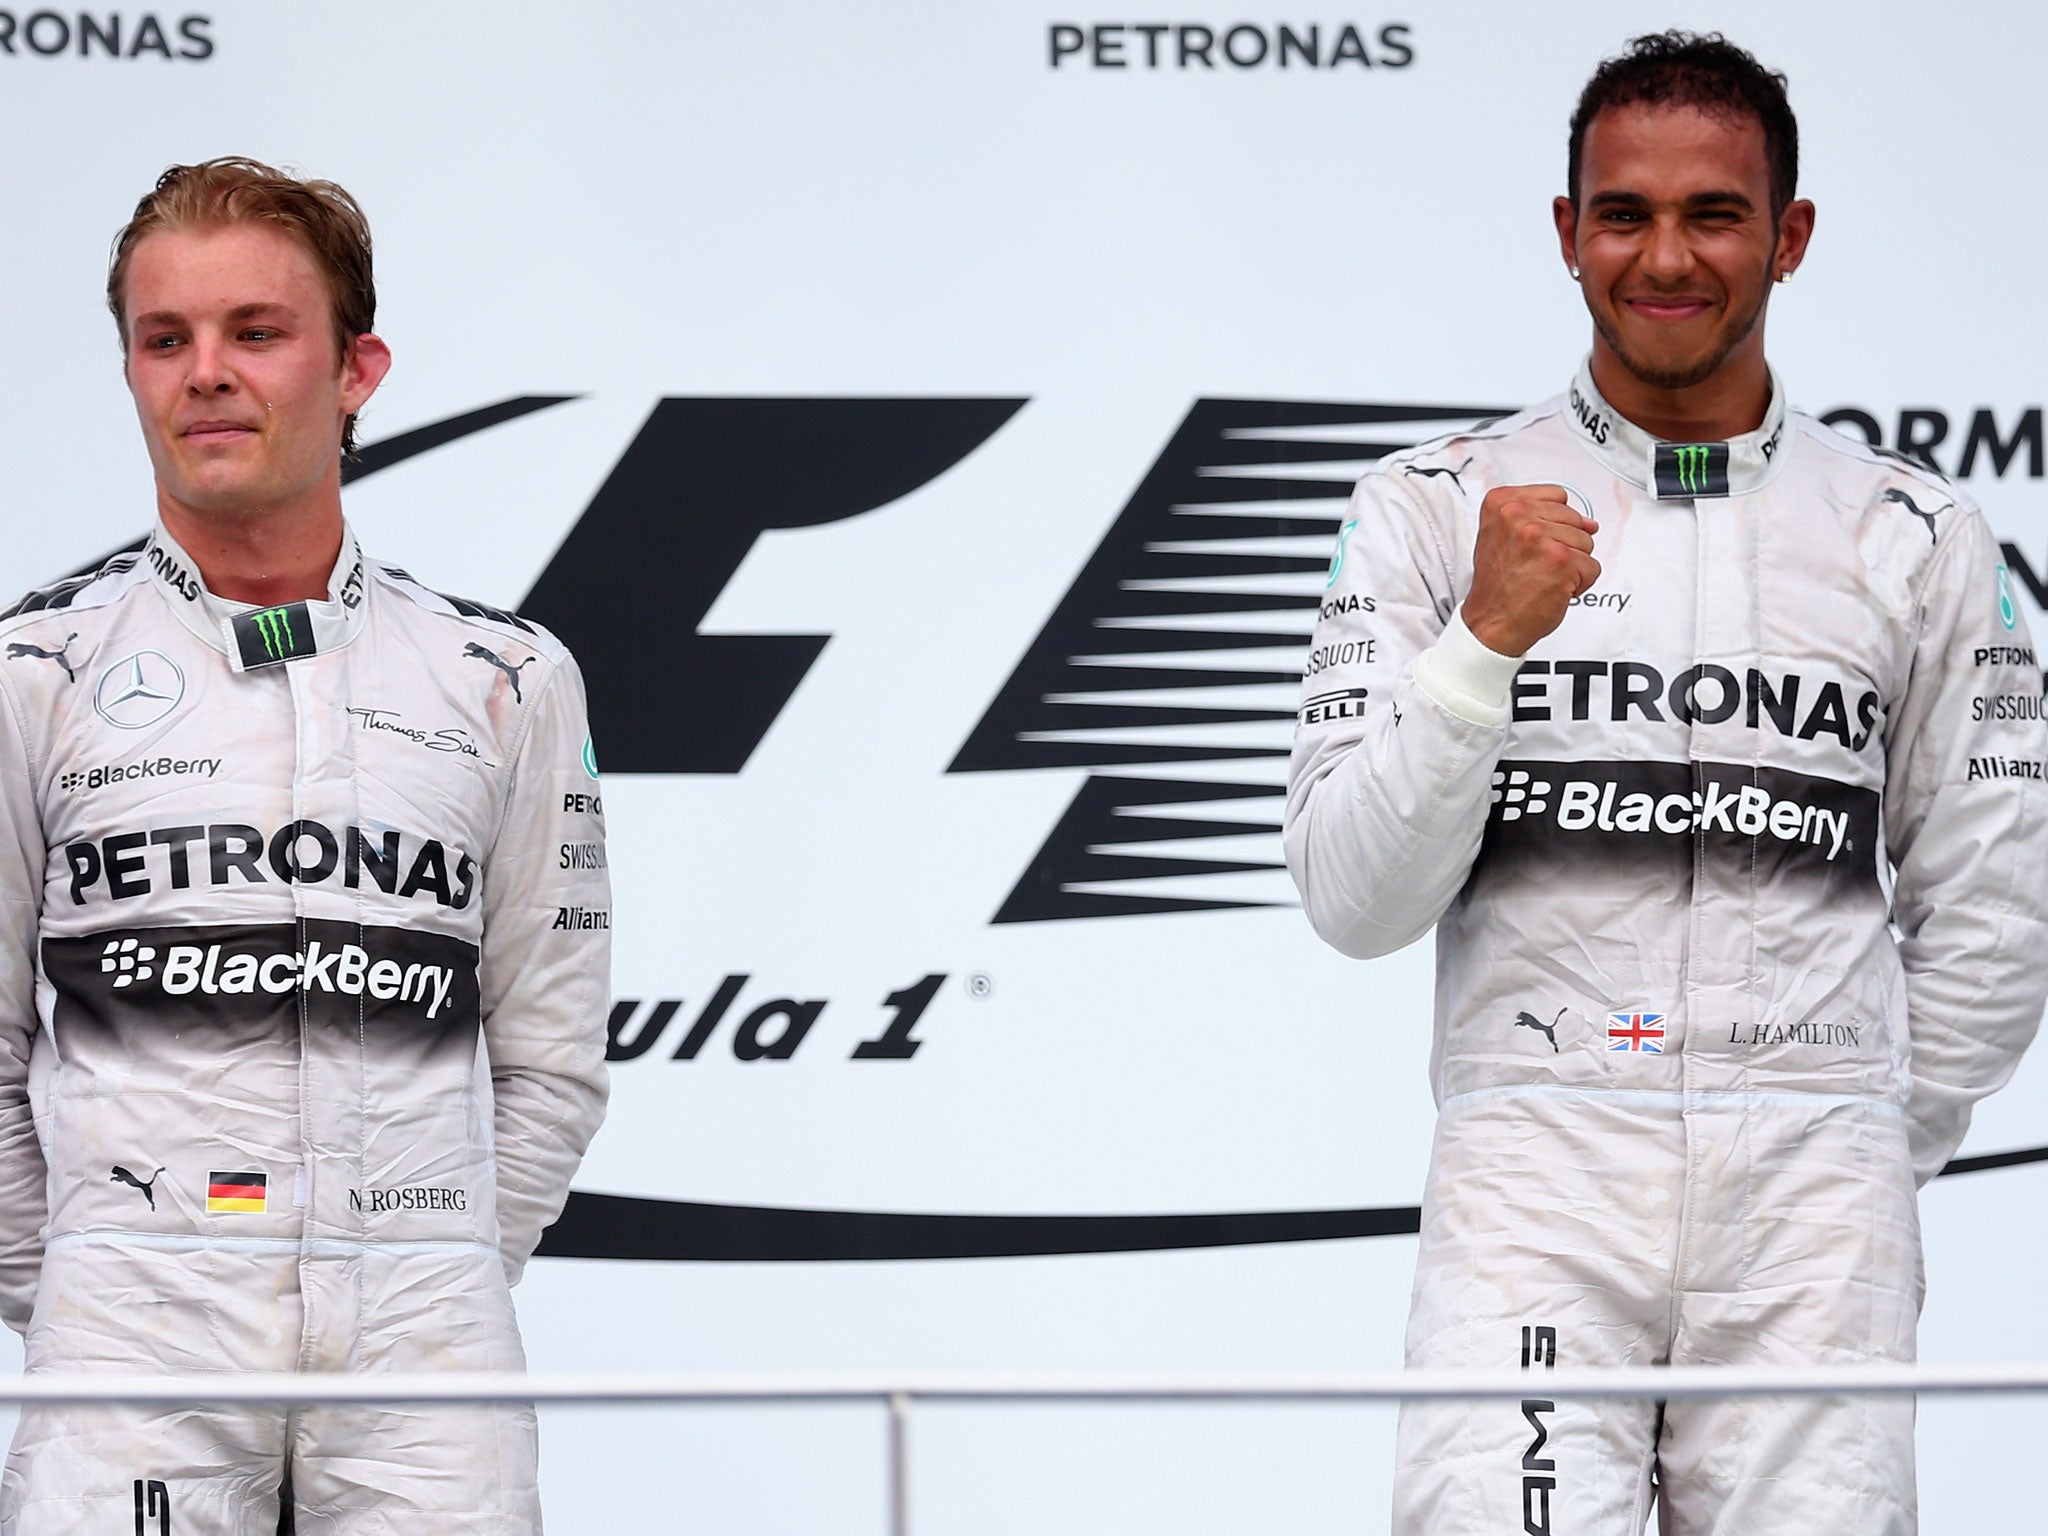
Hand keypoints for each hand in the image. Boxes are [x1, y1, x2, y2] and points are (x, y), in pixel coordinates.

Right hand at [1461, 484, 1600, 655]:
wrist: (1491, 622)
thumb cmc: (1498, 586)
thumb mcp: (1503, 536)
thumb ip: (1540, 518)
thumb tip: (1588, 522)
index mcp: (1501, 503)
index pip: (1557, 496)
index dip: (1553, 523)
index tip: (1536, 541)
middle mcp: (1518, 515)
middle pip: (1574, 519)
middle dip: (1563, 544)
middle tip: (1535, 564)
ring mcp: (1540, 536)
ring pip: (1586, 542)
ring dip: (1571, 564)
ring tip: (1542, 575)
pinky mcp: (1561, 560)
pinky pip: (1592, 567)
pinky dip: (1579, 583)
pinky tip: (1553, 588)